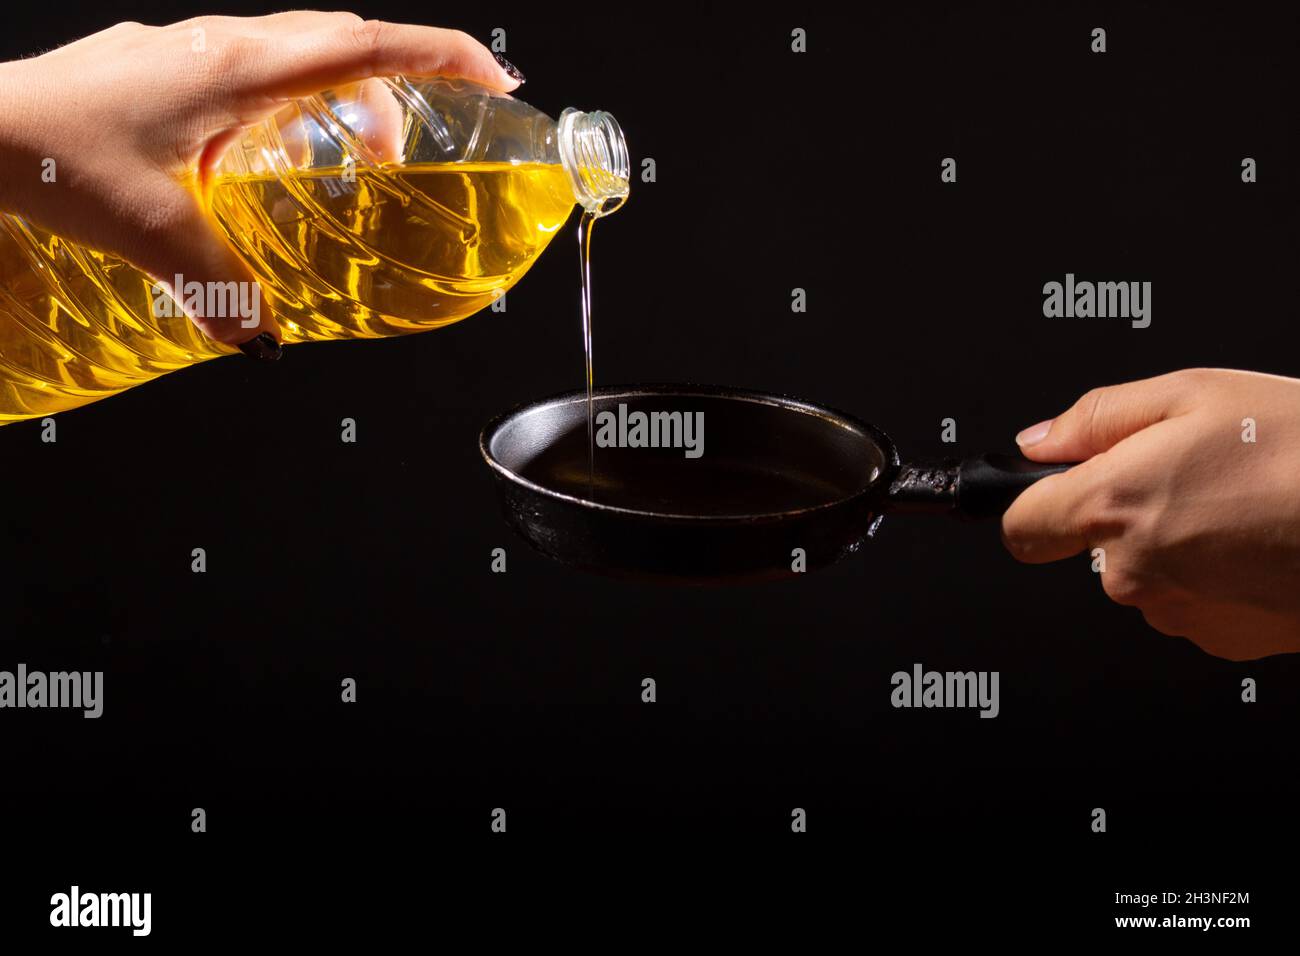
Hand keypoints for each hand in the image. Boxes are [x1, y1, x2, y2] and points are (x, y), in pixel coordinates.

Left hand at [0, 13, 519, 345]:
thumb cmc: (45, 153)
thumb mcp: (150, 232)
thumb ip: (220, 286)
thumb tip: (262, 337)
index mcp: (236, 71)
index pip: (365, 44)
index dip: (441, 57)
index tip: (493, 80)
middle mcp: (218, 47)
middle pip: (341, 42)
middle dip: (400, 85)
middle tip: (424, 140)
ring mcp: (187, 51)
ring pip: (295, 56)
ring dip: (341, 100)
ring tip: (353, 162)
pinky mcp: (162, 69)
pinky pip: (253, 72)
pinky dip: (289, 106)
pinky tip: (265, 161)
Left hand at [1002, 368, 1299, 660]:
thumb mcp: (1196, 393)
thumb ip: (1097, 418)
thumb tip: (1039, 443)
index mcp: (1113, 505)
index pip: (1020, 526)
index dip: (1029, 503)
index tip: (1049, 491)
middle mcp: (1132, 570)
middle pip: (1087, 547)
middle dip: (1123, 512)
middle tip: (1192, 474)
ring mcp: (1176, 612)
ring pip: (1143, 575)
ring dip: (1172, 544)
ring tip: (1239, 504)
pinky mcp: (1219, 639)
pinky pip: (1189, 602)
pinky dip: (1212, 576)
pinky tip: (1257, 542)